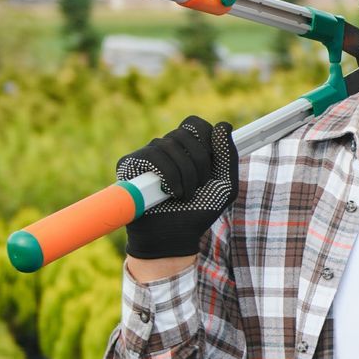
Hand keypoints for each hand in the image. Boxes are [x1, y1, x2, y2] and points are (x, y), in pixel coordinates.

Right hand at [115, 116, 236, 259]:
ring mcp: (147, 154)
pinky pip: (153, 156)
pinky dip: (168, 176)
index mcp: (186, 148)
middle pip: (186, 133)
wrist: (174, 235)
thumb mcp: (225, 185)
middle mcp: (165, 147)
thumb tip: (223, 125)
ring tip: (183, 195)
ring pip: (170, 145)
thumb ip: (229, 156)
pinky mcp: (129, 164)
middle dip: (199, 163)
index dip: (207, 139)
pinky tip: (170, 193)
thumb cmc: (199, 210)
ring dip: (185, 175)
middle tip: (200, 186)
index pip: (195, 124)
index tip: (213, 163)